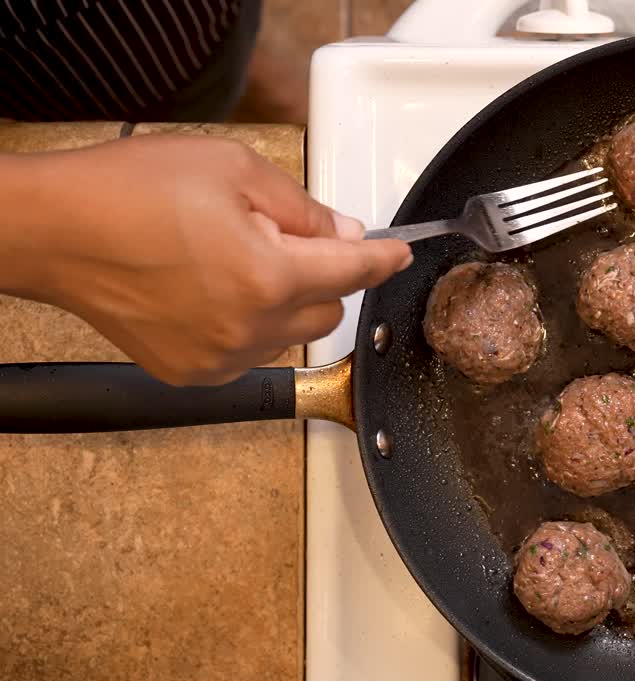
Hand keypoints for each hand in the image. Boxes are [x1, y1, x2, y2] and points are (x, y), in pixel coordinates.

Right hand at [2, 134, 410, 385]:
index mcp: (267, 276)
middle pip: (328, 311)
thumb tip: (346, 235)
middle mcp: (248, 328)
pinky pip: (250, 354)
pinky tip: (212, 291)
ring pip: (291, 335)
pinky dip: (249, 326)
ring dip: (285, 303)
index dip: (383, 258)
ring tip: (232, 261)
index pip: (353, 271)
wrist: (52, 230)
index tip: (398, 253)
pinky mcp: (191, 372)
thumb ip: (303, 209)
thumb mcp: (233, 169)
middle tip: (277, 236)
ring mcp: (218, 358)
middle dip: (321, 275)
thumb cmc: (128, 191)